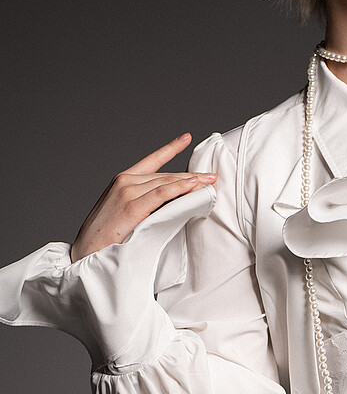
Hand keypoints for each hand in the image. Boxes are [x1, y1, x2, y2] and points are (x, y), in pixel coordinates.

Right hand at [70, 134, 215, 261]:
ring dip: (191, 182)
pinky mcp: (131, 207)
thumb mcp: (126, 214)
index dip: (170, 148)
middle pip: (165, 174)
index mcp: (122, 182)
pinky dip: (179, 188)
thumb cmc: (106, 239)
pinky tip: (193, 186)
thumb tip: (173, 202)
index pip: (151, 160)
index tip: (186, 138)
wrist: (85, 255)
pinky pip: (161, 194)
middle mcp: (124, 182)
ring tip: (210, 182)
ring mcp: (126, 192)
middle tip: (212, 176)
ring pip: (165, 182)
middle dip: (191, 175)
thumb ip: (145, 203)